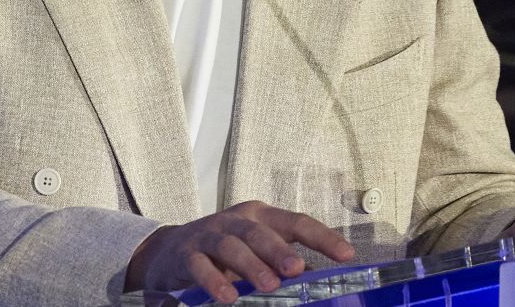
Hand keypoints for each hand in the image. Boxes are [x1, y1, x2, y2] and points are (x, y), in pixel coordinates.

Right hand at [125, 200, 355, 303]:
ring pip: (232, 246)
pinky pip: (200, 266)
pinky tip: (227, 297)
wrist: (169, 252)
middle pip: (261, 232)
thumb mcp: (256, 252)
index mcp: (262, 217)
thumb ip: (284, 265)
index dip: (322, 237)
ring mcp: (210, 234)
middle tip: (297, 269)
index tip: (346, 255)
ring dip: (252, 265)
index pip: (296, 222)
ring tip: (269, 286)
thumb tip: (322, 282)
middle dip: (280, 250)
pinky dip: (214, 280)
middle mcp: (237, 221)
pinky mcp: (187, 254)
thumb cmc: (224, 251)